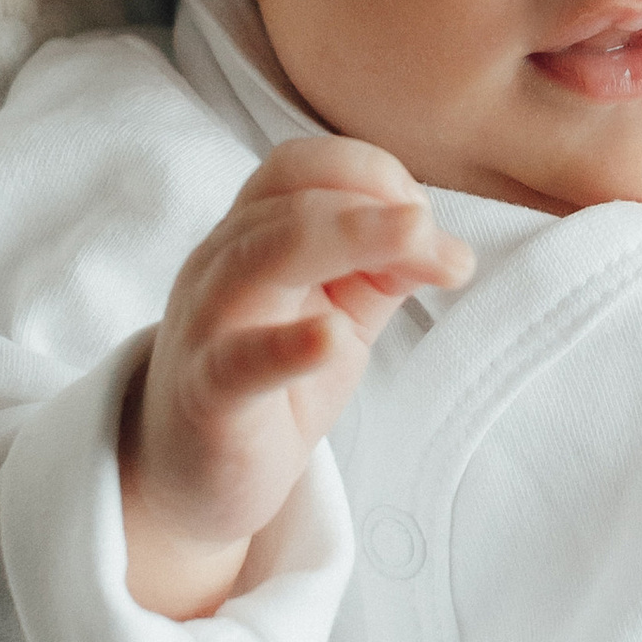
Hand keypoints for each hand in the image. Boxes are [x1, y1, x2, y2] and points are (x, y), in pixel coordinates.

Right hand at [122, 135, 471, 620]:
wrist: (193, 475)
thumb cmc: (271, 377)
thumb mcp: (340, 311)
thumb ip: (385, 269)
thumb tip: (444, 244)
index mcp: (252, 233)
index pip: (302, 167)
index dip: (373, 174)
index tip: (426, 222)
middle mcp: (222, 264)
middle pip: (292, 200)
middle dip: (379, 210)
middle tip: (447, 251)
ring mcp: (208, 326)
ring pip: (263, 254)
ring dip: (351, 236)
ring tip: (417, 242)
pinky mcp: (210, 396)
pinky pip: (240, 361)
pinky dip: (288, 345)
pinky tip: (332, 337)